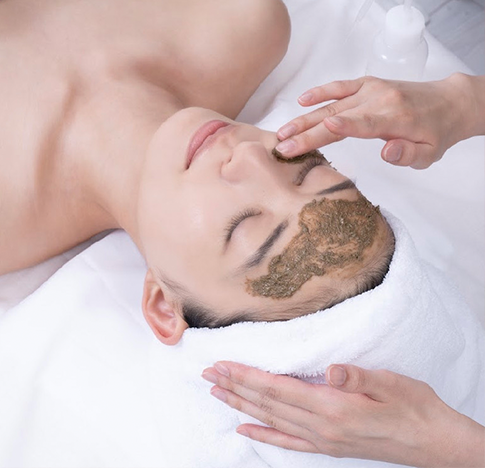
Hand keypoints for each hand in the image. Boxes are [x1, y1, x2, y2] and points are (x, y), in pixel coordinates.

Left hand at [202, 362, 484, 467]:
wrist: (434, 444)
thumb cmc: (414, 407)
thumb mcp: (392, 384)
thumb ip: (357, 377)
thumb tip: (329, 369)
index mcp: (334, 408)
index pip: (278, 388)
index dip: (247, 375)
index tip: (223, 365)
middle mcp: (321, 428)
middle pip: (267, 403)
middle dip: (235, 387)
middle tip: (208, 374)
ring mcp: (322, 441)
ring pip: (270, 421)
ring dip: (241, 406)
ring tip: (217, 394)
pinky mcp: (327, 446)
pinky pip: (287, 442)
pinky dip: (263, 435)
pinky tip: (245, 430)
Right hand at [275, 74, 480, 168]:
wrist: (448, 102)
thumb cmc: (436, 132)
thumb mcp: (430, 154)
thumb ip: (408, 155)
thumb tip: (387, 152)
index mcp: (396, 118)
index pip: (364, 124)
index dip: (344, 126)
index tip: (323, 128)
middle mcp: (380, 100)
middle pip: (337, 116)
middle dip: (308, 132)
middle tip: (283, 146)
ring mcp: (372, 90)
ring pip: (332, 104)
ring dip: (305, 118)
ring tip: (283, 132)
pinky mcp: (368, 85)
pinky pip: (341, 87)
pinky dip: (321, 92)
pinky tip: (303, 100)